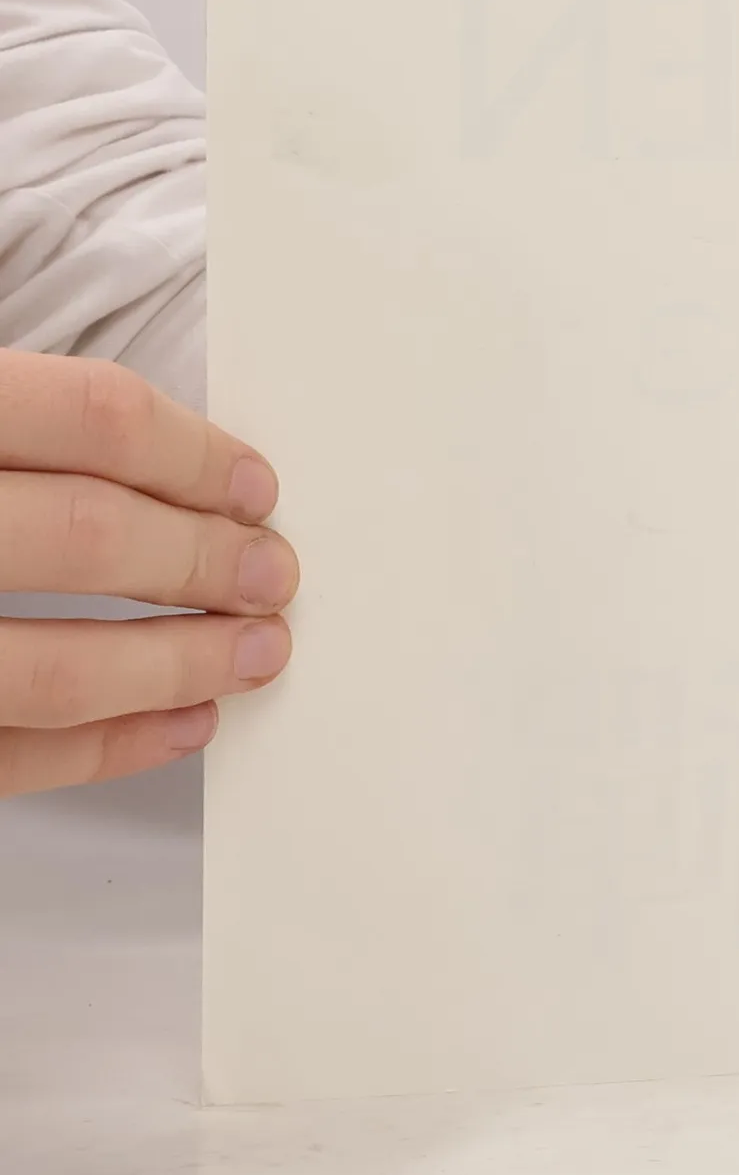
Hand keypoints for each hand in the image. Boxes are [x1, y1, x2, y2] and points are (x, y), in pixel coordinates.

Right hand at [0, 350, 296, 796]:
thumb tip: (195, 471)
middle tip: (276, 574)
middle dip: (206, 560)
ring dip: (180, 664)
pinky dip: (110, 748)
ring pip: (57, 670)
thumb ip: (36, 428)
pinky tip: (188, 722)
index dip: (195, 455)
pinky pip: (11, 756)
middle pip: (88, 535)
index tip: (259, 487)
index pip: (90, 417)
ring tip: (259, 651)